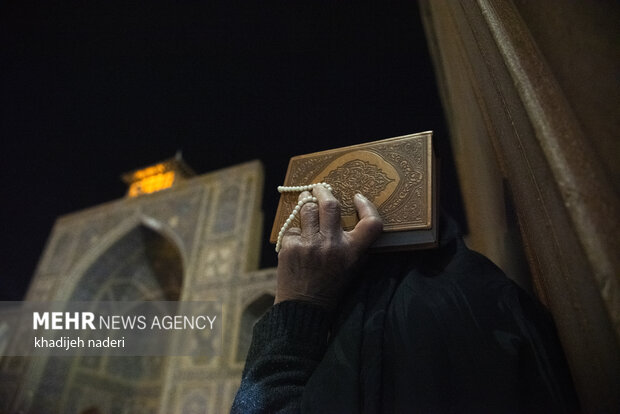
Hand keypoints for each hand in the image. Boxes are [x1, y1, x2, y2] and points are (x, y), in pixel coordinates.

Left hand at [275, 185, 382, 309]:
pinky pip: (293, 227)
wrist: (304, 305)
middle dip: (323, 191)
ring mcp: (310, 244)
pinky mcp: (291, 246)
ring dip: (306, 201)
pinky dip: (295, 229)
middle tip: (320, 188)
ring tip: (306, 200)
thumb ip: (355, 242)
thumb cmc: (330, 283)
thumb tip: (350, 210)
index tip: (357, 197)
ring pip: (307, 209)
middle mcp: (332, 245)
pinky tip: (297, 238)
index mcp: (352, 252)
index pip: (371, 222)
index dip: (367, 205)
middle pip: (330, 205)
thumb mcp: (352, 266)